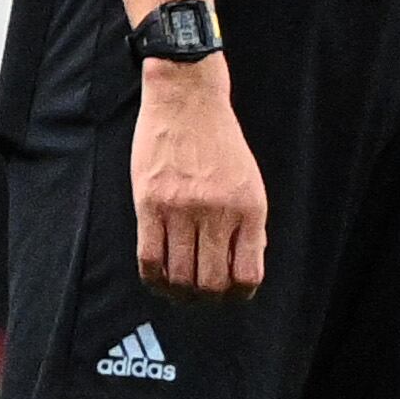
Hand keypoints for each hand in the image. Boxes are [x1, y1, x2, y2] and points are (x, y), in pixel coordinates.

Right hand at [131, 57, 268, 298]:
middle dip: (206, 298)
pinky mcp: (150, 203)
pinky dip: (154, 278)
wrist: (188, 99)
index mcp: (250, 209)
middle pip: (211, 282)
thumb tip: (245, 265)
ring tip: (178, 289)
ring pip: (180, 275)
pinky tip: (158, 277)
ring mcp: (182, 209)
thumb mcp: (249, 181)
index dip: (238, 294)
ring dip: (179, 292)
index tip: (229, 294)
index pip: (247, 274)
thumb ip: (248, 223)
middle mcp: (218, 212)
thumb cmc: (219, 141)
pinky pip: (149, 258)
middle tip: (200, 295)